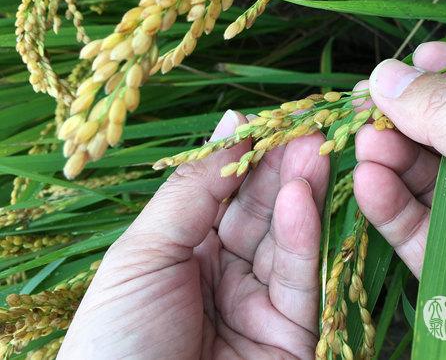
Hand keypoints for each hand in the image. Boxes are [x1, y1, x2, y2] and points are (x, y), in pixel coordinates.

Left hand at [58, 111, 328, 358]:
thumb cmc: (117, 342)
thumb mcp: (144, 254)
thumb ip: (192, 189)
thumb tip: (230, 120)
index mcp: (184, 250)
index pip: (225, 193)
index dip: (249, 156)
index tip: (275, 119)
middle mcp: (225, 272)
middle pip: (262, 211)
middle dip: (283, 167)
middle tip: (310, 127)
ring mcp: (260, 303)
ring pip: (287, 239)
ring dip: (301, 193)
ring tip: (317, 149)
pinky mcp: (293, 335)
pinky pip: (299, 278)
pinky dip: (303, 236)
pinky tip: (303, 198)